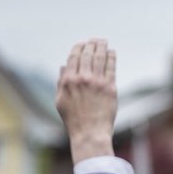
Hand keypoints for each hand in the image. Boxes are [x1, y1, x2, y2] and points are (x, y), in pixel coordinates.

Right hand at [56, 39, 116, 162]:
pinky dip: (111, 57)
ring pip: (100, 58)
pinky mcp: (110, 88)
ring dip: (102, 47)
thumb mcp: (60, 100)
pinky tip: (112, 52)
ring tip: (104, 42)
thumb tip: (63, 66)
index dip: (79, 47)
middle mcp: (82, 78)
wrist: (89, 133)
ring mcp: (97, 82)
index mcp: (68, 80)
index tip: (82, 43)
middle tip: (95, 40)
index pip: (74, 57)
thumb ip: (61, 82)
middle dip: (91, 44)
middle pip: (88, 54)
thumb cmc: (73, 119)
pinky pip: (111, 68)